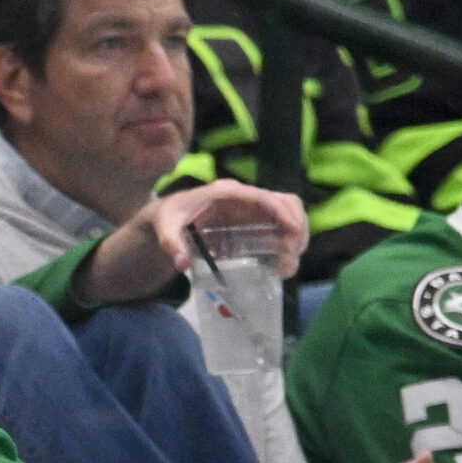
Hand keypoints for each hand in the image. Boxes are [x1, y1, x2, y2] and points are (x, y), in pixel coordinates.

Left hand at [70, 179, 308, 306]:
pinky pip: (281, 228)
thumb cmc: (168, 218)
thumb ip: (171, 244)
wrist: (167, 218)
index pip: (262, 196)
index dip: (282, 212)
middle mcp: (245, 198)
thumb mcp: (165, 228)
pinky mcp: (254, 222)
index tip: (293, 233)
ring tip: (284, 269)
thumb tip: (181, 263)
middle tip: (288, 260)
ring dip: (296, 239)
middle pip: (286, 203)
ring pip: (289, 215)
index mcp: (227, 193)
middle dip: (296, 228)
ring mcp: (253, 210)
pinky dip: (287, 245)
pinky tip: (280, 266)